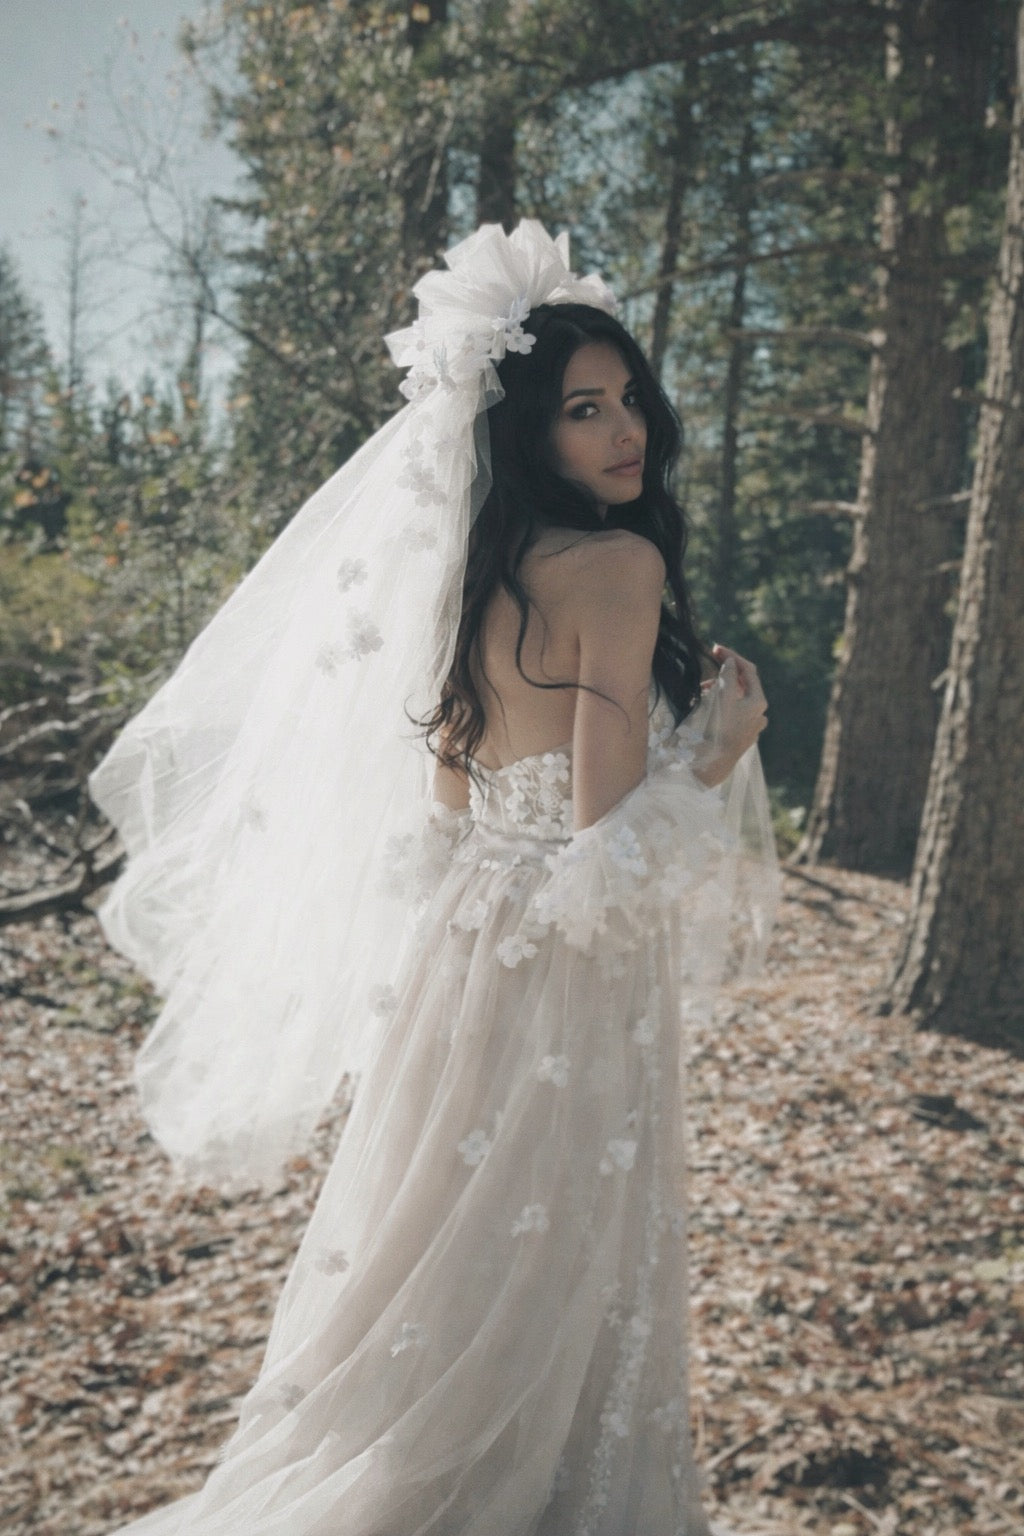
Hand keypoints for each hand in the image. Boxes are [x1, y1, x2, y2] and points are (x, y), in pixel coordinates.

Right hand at [692, 643, 766, 786]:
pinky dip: (720, 702)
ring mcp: (751, 725)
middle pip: (743, 684)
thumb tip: (731, 660)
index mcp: (758, 702)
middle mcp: (759, 714)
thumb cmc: (716, 729)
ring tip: (702, 688)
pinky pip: (732, 711)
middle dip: (725, 673)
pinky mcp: (741, 735)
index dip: (732, 656)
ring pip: (736, 698)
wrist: (712, 765)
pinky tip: (707, 703)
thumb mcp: (722, 698)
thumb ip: (727, 676)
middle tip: (708, 665)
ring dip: (720, 688)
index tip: (715, 648)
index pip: (748, 670)